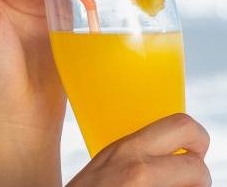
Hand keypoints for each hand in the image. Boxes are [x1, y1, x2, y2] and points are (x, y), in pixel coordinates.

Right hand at [67, 113, 211, 185]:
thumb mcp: (107, 164)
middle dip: (200, 176)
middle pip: (199, 166)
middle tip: (188, 182)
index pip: (182, 125)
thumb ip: (135, 155)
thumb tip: (172, 158)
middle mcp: (139, 169)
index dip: (196, 141)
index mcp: (127, 147)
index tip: (189, 155)